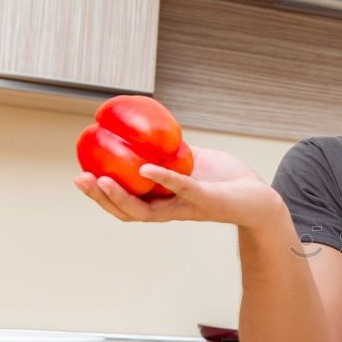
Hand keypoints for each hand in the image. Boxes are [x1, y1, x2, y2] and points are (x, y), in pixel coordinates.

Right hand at [73, 145, 283, 228]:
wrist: (260, 197)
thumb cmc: (228, 182)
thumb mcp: (193, 163)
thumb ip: (172, 153)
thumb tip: (151, 131)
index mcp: (164, 202)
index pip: (125, 203)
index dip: (100, 193)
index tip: (81, 175)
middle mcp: (171, 210)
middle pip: (127, 211)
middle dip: (100, 197)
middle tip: (80, 179)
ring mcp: (187, 207)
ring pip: (146, 210)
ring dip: (121, 196)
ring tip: (101, 181)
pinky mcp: (206, 200)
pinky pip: (182, 189)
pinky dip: (164, 178)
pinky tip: (146, 167)